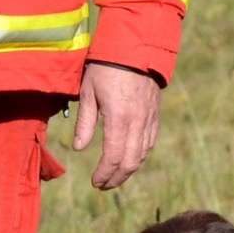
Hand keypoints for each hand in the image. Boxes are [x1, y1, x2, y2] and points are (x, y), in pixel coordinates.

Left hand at [72, 61, 160, 189]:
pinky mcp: (154, 114)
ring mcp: (149, 119)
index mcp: (119, 119)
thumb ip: (85, 122)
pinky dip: (140, 155)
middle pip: (130, 162)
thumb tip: (79, 149)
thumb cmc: (105, 67)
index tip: (95, 182)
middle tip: (103, 185)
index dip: (104, 174)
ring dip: (129, 170)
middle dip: (117, 178)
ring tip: (115, 176)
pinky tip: (130, 159)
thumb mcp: (88, 92)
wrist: (136, 47)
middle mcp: (137, 123)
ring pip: (142, 154)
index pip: (113, 157)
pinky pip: (150, 142)